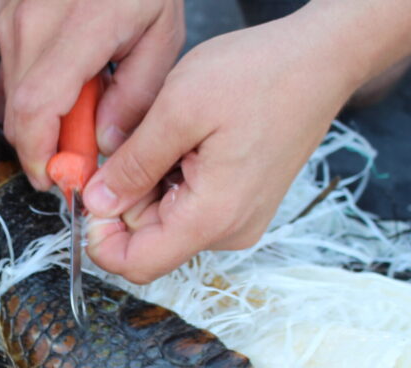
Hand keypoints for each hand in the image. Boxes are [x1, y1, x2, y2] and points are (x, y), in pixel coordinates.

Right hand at [0, 0, 184, 187]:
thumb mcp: (160, 31)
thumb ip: (135, 94)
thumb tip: (106, 144)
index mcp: (80, 27)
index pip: (40, 111)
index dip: (42, 156)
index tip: (57, 178)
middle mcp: (30, 21)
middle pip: (20, 110)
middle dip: (41, 146)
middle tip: (71, 154)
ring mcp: (2, 10)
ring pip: (2, 91)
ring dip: (21, 116)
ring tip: (55, 118)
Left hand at [83, 14, 358, 282]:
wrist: (320, 60)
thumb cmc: (259, 75)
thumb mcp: (178, 110)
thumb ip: (132, 165)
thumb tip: (97, 204)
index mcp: (211, 218)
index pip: (135, 264)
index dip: (100, 238)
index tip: (90, 194)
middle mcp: (227, 231)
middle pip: (146, 240)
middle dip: (125, 197)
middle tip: (136, 141)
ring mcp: (237, 219)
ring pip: (163, 220)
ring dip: (148, 182)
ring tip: (171, 134)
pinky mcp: (239, 203)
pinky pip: (186, 204)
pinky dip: (170, 176)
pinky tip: (186, 139)